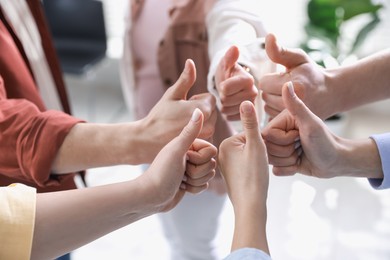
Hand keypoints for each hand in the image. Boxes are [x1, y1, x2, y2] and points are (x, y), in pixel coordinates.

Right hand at [140, 59, 216, 162]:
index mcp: (204, 109)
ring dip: (199, 121)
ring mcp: (207, 137)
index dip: (196, 99)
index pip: (210, 98)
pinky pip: (206, 133)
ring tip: (181, 125)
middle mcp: (210, 124)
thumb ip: (185, 79)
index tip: (183, 106)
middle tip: (181, 116)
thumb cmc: (159, 116)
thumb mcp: (172, 94)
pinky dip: (197, 132)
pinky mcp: (203, 146)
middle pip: (212, 110)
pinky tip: (184, 134)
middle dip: (199, 110)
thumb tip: (191, 61)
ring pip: (209, 122)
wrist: (148, 140)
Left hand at [141, 109, 216, 212]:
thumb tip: (199, 109)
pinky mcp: (190, 182)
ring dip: (195, 181)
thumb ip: (190, 131)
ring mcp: (190, 169)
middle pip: (211, 165)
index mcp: (188, 144)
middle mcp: (190, 155)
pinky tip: (180, 187)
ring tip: (179, 179)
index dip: (200, 159)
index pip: (211, 151)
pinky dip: (193, 189)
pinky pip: (204, 185)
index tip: (185, 159)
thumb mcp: (177, 150)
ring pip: (208, 176)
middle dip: (197, 172)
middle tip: (181, 171)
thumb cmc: (162, 172)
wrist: (151, 196)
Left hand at [214, 46, 257, 120]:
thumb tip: (234, 48)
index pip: (225, 89)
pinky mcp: (247, 117)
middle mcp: (253, 93)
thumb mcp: (225, 63)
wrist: (231, 84)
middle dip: (222, 96)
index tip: (224, 83)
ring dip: (223, 104)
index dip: (220, 86)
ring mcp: (251, 106)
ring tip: (228, 97)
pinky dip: (226, 113)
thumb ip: (229, 57)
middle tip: (226, 91)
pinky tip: (230, 105)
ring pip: (226, 110)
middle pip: (225, 100)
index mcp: (248, 80)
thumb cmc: (227, 72)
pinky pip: (229, 118)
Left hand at [218, 101, 269, 253]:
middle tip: (256, 167)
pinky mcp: (230, 175)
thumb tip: (245, 100)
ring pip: (248, 155)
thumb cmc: (254, 176)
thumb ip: (251, 122)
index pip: (250, 134)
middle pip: (248, 144)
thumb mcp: (256, 145)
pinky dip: (252, 171)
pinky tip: (252, 179)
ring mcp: (225, 165)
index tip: (257, 159)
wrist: (250, 205)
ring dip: (256, 162)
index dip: (260, 145)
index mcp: (224, 143)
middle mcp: (221, 154)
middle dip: (257, 153)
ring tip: (254, 174)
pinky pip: (245, 166)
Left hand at [259, 34, 330, 119]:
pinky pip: (270, 116)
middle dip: (271, 89)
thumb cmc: (310, 73)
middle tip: (286, 87)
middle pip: (264, 95)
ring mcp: (294, 116)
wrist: (330, 94)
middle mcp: (294, 103)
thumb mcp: (298, 58)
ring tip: (289, 96)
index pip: (264, 82)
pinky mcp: (291, 125)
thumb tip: (269, 36)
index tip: (284, 77)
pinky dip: (276, 110)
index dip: (271, 78)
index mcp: (295, 86)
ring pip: (266, 106)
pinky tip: (287, 106)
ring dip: (273, 100)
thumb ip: (280, 50)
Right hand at [262, 81, 381, 178]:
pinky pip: (276, 171)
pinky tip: (299, 163)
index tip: (298, 136)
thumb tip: (288, 83)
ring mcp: (280, 149)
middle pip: (267, 150)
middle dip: (286, 152)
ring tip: (301, 154)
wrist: (337, 160)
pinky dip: (289, 170)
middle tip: (301, 146)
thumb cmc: (326, 140)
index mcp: (280, 123)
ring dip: (288, 161)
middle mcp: (278, 135)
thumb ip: (296, 105)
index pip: (266, 136)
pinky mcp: (283, 162)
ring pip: (270, 161)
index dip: (282, 140)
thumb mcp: (310, 123)